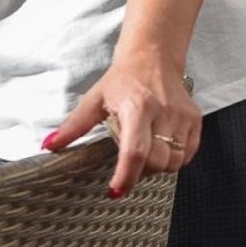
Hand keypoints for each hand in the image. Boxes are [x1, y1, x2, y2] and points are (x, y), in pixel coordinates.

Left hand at [43, 50, 199, 198]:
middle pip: (157, 161)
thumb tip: (50, 145)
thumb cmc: (123, 78)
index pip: (134, 151)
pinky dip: (174, 159)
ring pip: (175, 162)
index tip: (115, 190)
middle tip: (127, 165)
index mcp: (136, 106)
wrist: (152, 56)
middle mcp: (163, 112)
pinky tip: (160, 146)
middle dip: (140, 172)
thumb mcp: (94, 99)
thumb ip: (73, 126)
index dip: (125, 176)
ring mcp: (182, 116)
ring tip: (143, 151)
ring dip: (157, 167)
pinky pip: (188, 154)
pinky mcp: (195, 119)